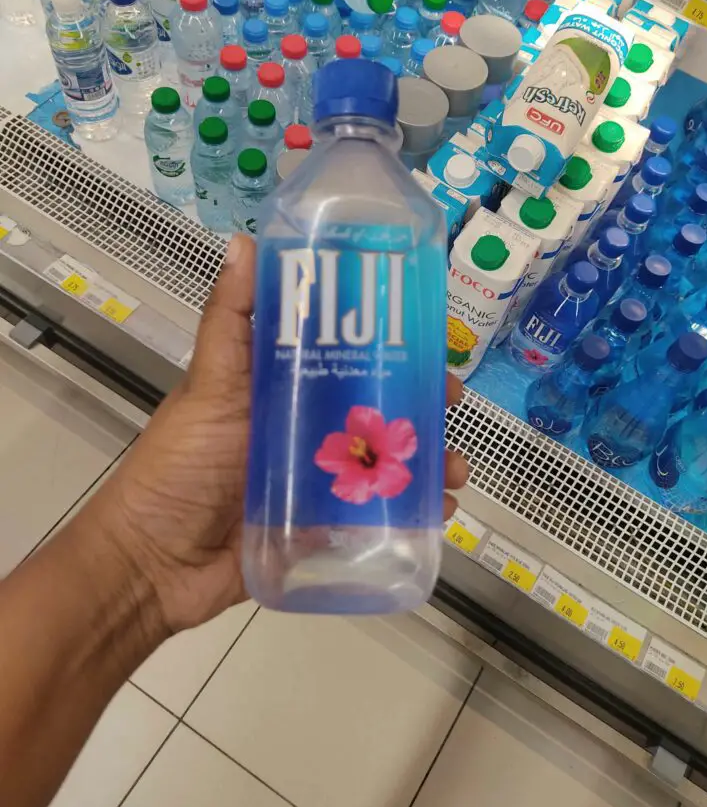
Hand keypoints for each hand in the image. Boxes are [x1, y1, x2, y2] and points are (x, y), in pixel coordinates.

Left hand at [89, 234, 468, 635]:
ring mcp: (318, 484)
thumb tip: (244, 240)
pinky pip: (380, 519)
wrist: (152, 565)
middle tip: (451, 402)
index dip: (390, 344)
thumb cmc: (178, 467)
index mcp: (284, 391)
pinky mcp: (324, 531)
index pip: (347, 356)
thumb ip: (230, 320)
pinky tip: (439, 510)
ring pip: (389, 464)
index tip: (428, 334)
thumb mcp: (209, 385)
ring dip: (429, 461)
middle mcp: (307, 432)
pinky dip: (416, 515)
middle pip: (378, 409)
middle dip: (422, 404)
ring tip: (452, 469)